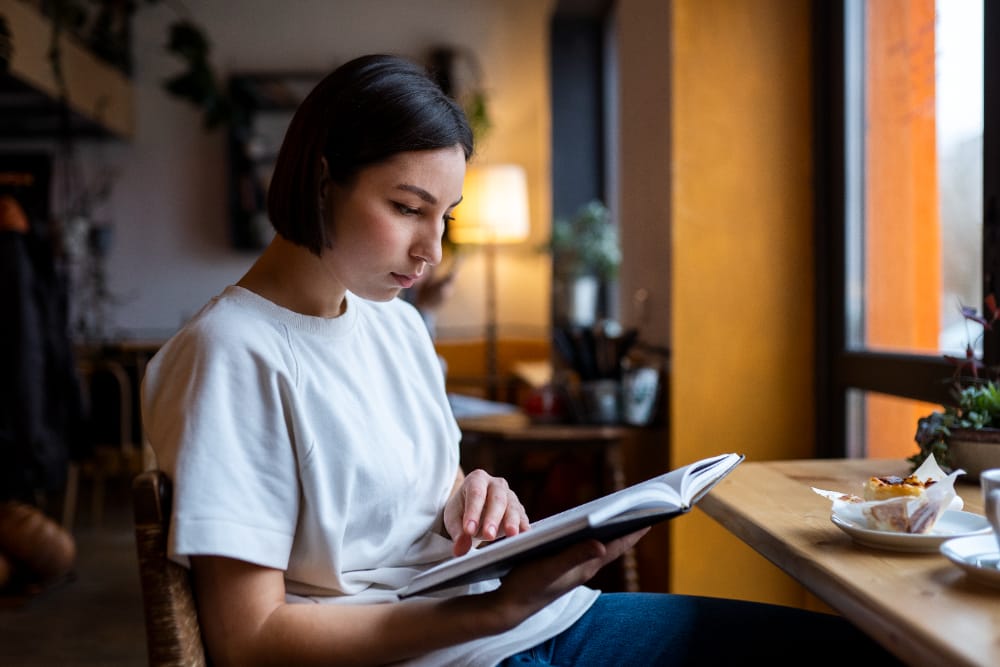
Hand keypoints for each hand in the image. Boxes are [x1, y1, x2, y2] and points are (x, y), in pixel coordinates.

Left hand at [443, 469, 529, 556]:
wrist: (473, 509)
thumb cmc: (462, 510)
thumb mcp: (453, 518)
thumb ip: (457, 532)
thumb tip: (460, 549)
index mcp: (477, 479)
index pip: (476, 494)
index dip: (473, 512)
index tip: (469, 530)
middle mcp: (496, 484)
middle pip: (497, 499)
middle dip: (493, 518)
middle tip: (488, 535)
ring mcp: (510, 496)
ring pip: (513, 507)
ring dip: (512, 522)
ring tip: (511, 534)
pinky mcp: (519, 510)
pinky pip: (522, 517)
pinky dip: (523, 526)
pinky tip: (524, 534)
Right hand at [487, 528, 649, 629]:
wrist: (510, 605)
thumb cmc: (528, 585)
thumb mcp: (550, 568)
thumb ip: (574, 556)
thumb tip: (602, 545)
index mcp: (585, 567)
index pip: (617, 547)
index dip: (633, 532)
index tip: (650, 517)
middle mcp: (584, 568)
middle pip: (613, 545)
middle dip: (627, 528)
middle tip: (642, 509)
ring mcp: (574, 568)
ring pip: (600, 547)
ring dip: (611, 531)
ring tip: (623, 514)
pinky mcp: (563, 567)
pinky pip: (586, 548)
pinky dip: (593, 535)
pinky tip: (589, 527)